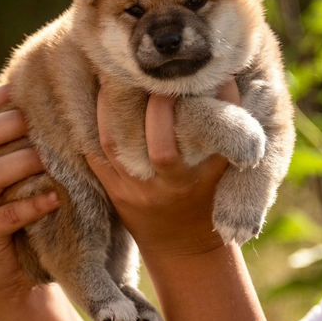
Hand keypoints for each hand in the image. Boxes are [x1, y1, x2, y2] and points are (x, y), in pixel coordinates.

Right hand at [0, 85, 59, 301]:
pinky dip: (33, 204)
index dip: (4, 94)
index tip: (35, 85)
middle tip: (49, 122)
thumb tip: (63, 99)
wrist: (20, 272)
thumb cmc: (28, 209)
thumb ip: (30, 140)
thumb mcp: (25, 171)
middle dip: (14, 124)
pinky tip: (56, 198)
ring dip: (24, 163)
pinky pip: (5, 215)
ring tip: (54, 160)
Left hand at [86, 80, 239, 257]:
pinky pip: (96, 156)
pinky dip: (93, 125)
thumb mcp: (229, 167)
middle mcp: (175, 185)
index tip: (200, 70)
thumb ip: (228, 123)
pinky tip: (98, 98)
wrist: (184, 250)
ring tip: (117, 73)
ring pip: (120, 145)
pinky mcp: (115, 192)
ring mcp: (141, 191)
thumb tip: (224, 74)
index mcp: (209, 174)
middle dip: (159, 106)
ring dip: (115, 106)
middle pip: (163, 146)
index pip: (211, 130)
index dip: (208, 98)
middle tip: (153, 71)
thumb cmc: (210, 196)